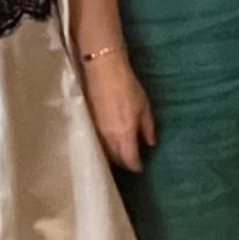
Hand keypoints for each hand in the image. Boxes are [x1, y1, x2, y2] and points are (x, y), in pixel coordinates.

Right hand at [80, 53, 155, 170]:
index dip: (135, 166)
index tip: (140, 168)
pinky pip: (96, 143)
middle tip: (131, 163)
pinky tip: (108, 146)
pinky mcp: (88, 124)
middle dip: (124, 164)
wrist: (103, 71)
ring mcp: (96, 131)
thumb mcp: (144, 106)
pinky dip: (103, 149)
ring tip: (120, 157)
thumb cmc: (127, 87)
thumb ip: (147, 127)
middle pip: (115, 159)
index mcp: (124, 133)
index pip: (129, 158)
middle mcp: (108, 137)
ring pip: (104, 153)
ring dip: (112, 158)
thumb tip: (150, 143)